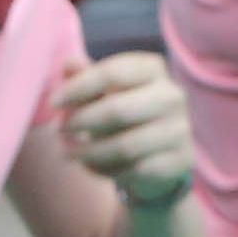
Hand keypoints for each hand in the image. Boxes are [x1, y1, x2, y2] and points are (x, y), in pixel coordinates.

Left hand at [51, 53, 190, 203]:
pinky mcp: (183, 159)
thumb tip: (69, 64)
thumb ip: (85, 77)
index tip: (53, 103)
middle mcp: (173, 95)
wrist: (156, 154)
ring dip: (91, 152)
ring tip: (71, 154)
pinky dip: (110, 171)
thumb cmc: (121, 114)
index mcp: (152, 69)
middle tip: (62, 131)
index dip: (78, 88)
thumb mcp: (101, 92)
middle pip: (118, 110)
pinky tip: (96, 167)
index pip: (112, 73)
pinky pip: (138, 171)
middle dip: (82, 122)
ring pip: (127, 146)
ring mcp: (181, 129)